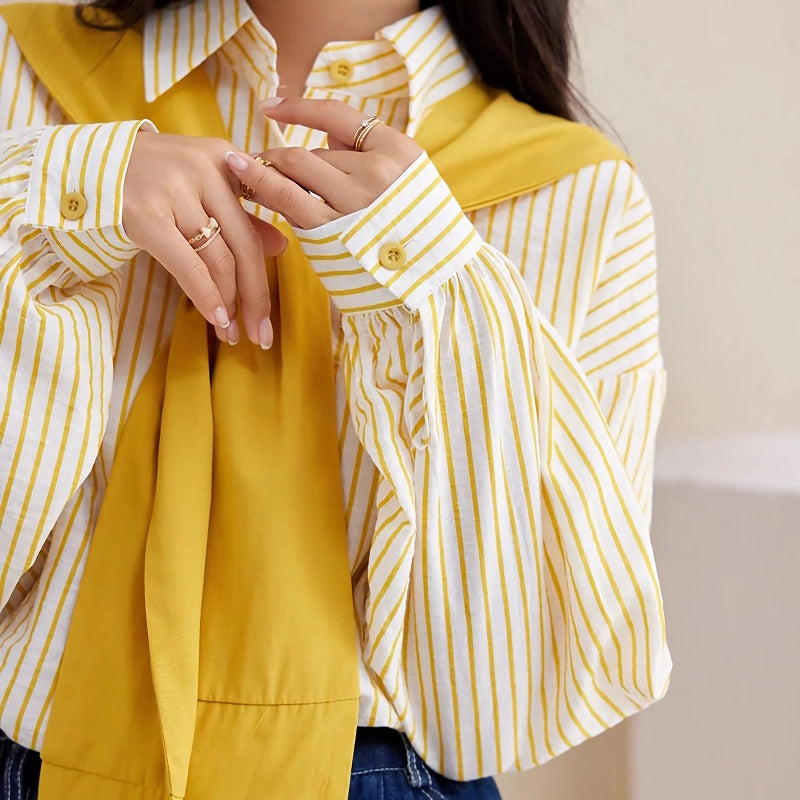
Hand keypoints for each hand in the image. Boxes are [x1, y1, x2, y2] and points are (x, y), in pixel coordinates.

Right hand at [123, 131, 287, 347]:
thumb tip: (281, 246)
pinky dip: (206, 296)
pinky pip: (189, 265)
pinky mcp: (147, 214)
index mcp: (225, 159)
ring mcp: (175, 189)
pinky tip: (216, 319)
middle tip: (262, 335)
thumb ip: (240, 215)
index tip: (273, 308)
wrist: (81, 163)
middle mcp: (206, 169)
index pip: (258, 224)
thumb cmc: (149, 178)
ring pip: (219, 260)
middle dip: (256, 298)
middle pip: (245, 247)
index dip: (269, 271)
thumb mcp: (199, 187)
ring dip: (229, 305)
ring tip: (232, 333)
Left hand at [223, 97, 422, 229]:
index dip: (298, 108)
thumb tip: (324, 129)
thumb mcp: (409, 180)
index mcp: (399, 151)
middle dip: (282, 157)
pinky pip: (289, 198)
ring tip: (242, 169)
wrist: (432, 279)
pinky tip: (244, 176)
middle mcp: (377, 171)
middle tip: (253, 161)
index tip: (268, 107)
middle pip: (314, 151)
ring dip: (267, 168)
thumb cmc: (417, 231)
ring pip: (298, 168)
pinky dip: (263, 184)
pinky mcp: (333, 231)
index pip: (338, 116)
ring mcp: (354, 202)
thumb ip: (368, 153)